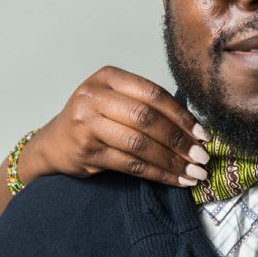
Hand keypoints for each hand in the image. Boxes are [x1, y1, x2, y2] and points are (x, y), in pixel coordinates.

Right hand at [21, 66, 210, 186]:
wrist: (55, 142)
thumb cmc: (94, 117)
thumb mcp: (114, 97)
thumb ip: (145, 103)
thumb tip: (194, 126)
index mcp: (107, 77)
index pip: (153, 94)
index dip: (181, 115)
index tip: (202, 133)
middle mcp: (94, 97)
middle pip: (147, 118)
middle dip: (179, 140)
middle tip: (202, 156)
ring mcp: (87, 124)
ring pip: (140, 144)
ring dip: (172, 161)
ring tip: (194, 172)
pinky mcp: (87, 152)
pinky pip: (131, 165)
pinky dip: (158, 174)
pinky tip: (175, 180)